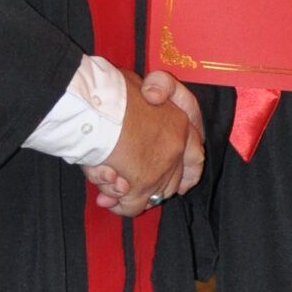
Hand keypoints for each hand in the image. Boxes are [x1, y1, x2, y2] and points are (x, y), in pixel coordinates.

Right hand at [86, 71, 201, 216]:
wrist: (96, 107)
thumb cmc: (109, 93)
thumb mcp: (138, 85)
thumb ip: (148, 96)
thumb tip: (151, 95)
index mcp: (180, 123)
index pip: (195, 157)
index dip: (187, 174)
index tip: (182, 186)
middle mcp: (176, 148)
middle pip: (172, 181)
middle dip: (150, 188)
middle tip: (126, 188)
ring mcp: (162, 168)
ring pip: (151, 195)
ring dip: (129, 196)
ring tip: (108, 189)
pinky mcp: (142, 184)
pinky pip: (132, 206)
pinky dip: (118, 205)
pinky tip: (104, 197)